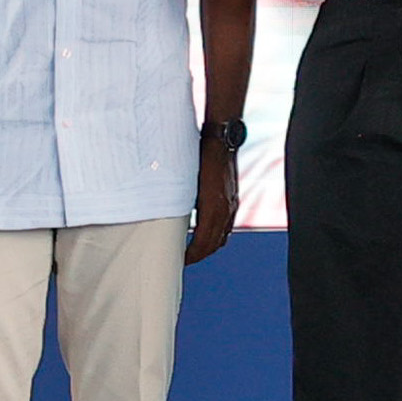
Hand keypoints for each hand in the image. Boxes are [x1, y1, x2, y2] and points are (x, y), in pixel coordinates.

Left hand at [185, 136, 239, 264]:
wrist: (221, 139)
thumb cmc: (201, 156)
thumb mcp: (186, 182)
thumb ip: (180, 203)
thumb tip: (168, 220)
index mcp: (213, 207)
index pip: (204, 243)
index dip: (192, 255)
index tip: (181, 260)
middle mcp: (226, 209)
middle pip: (214, 243)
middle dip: (200, 255)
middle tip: (185, 259)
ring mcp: (232, 204)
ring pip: (223, 236)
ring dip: (210, 246)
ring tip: (195, 249)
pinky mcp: (233, 199)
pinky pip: (227, 225)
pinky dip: (217, 234)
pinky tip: (207, 231)